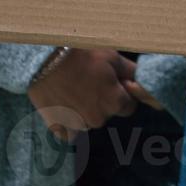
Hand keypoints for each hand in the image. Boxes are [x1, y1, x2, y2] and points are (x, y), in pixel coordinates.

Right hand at [27, 48, 141, 140]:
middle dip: (102, 101)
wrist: (45, 59)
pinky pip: (69, 130)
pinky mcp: (58, 128)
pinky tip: (62, 102)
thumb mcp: (112, 57)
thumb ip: (130, 73)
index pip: (128, 106)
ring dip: (84, 110)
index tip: (112, 83)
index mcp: (115, 102)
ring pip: (88, 121)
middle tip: (88, 81)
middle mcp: (98, 119)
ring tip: (72, 88)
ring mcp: (77, 126)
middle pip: (107, 113)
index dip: (121, 93)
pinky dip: (67, 120)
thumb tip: (141, 81)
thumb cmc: (81, 54)